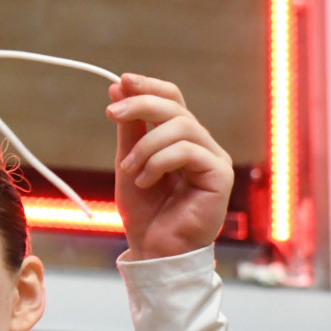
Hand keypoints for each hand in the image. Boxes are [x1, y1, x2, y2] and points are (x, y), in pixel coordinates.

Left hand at [107, 73, 233, 259]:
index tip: (120, 82)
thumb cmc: (144, 212)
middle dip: (140, 105)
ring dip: (146, 146)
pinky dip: (159, 162)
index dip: (148, 87)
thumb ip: (129, 129)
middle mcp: (201, 145)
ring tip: (130, 170)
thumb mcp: (129, 163)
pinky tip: (145, 181)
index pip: (172, 100)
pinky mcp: (219, 176)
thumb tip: (119, 87)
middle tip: (111, 113)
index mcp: (181, 139)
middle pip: (176, 107)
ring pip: (181, 127)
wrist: (153, 249)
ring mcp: (213, 159)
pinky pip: (188, 151)